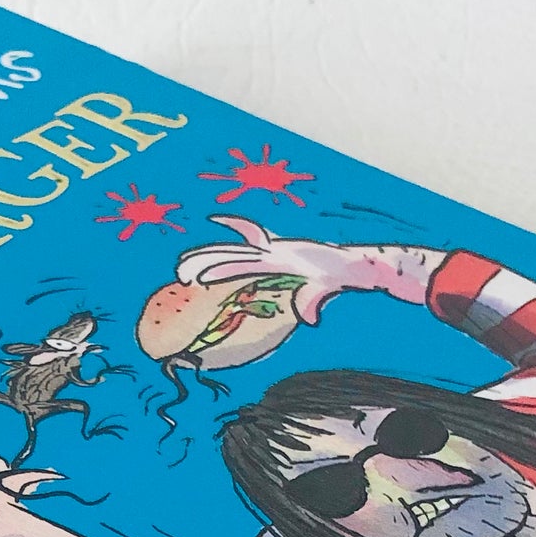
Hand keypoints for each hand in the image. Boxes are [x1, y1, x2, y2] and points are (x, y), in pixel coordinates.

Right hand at [173, 215, 358, 324]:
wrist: (354, 262)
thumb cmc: (340, 276)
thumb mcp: (325, 290)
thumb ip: (313, 300)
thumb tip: (309, 316)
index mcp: (279, 260)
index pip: (242, 264)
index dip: (219, 270)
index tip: (197, 279)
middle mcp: (272, 250)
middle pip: (232, 253)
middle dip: (205, 261)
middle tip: (180, 272)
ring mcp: (274, 247)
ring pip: (235, 247)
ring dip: (212, 253)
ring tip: (187, 263)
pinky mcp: (278, 248)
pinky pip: (252, 235)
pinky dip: (237, 227)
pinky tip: (219, 220)